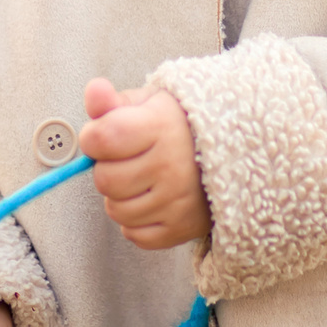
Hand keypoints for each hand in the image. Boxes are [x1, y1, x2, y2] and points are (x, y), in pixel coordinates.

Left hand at [80, 79, 208, 250]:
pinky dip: (137, 222)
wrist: (233, 152)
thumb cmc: (180, 125)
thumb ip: (112, 102)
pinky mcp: (182, 229)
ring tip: (142, 180)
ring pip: (116, 211)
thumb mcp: (148, 102)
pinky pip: (135, 235)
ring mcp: (178, 201)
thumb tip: (95, 91)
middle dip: (108, 169)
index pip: (101, 139)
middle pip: (105, 180)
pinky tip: (152, 201)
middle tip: (128, 159)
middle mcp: (171, 166)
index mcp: (159, 127)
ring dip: (121, 197)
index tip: (103, 135)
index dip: (93, 138)